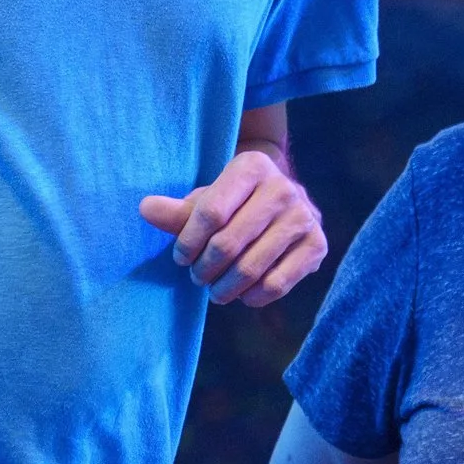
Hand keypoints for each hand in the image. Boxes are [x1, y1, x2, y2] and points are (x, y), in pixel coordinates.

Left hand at [139, 150, 326, 308]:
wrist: (284, 205)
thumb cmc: (235, 204)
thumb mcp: (206, 201)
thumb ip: (176, 211)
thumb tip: (145, 209)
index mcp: (252, 166)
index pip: (211, 212)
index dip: (188, 242)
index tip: (180, 257)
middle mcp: (284, 188)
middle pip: (228, 244)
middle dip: (204, 269)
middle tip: (197, 277)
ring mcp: (304, 217)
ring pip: (251, 268)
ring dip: (224, 288)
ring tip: (215, 291)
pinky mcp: (317, 245)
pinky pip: (276, 284)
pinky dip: (253, 297)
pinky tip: (243, 294)